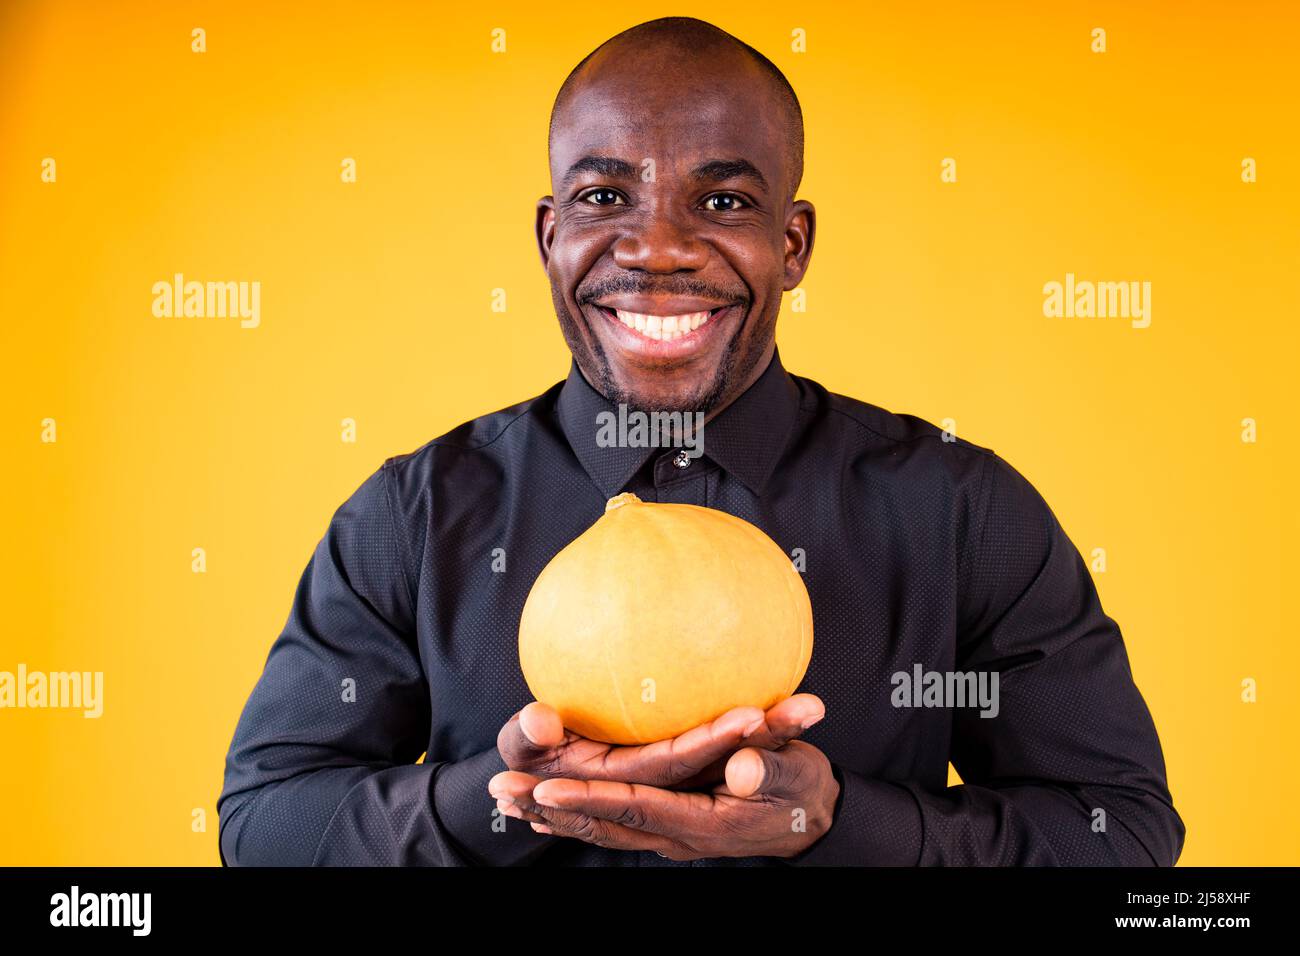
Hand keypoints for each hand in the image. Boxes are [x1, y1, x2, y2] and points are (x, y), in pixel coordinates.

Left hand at [497, 738, 839, 859]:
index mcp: (701, 821)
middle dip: (549, 809)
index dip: (590, 798)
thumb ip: (773, 766)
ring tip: (508, 798)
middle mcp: (675, 837)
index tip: (547, 784)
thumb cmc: (803, 790)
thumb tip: (748, 765)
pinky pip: (612, 828)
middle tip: (502, 789)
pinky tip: (545, 812)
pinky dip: (575, 820)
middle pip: (602, 825)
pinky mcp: (667, 829)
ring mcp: (668, 837)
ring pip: (600, 830)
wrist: (810, 822)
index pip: (634, 808)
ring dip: (552, 816)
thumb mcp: (797, 774)